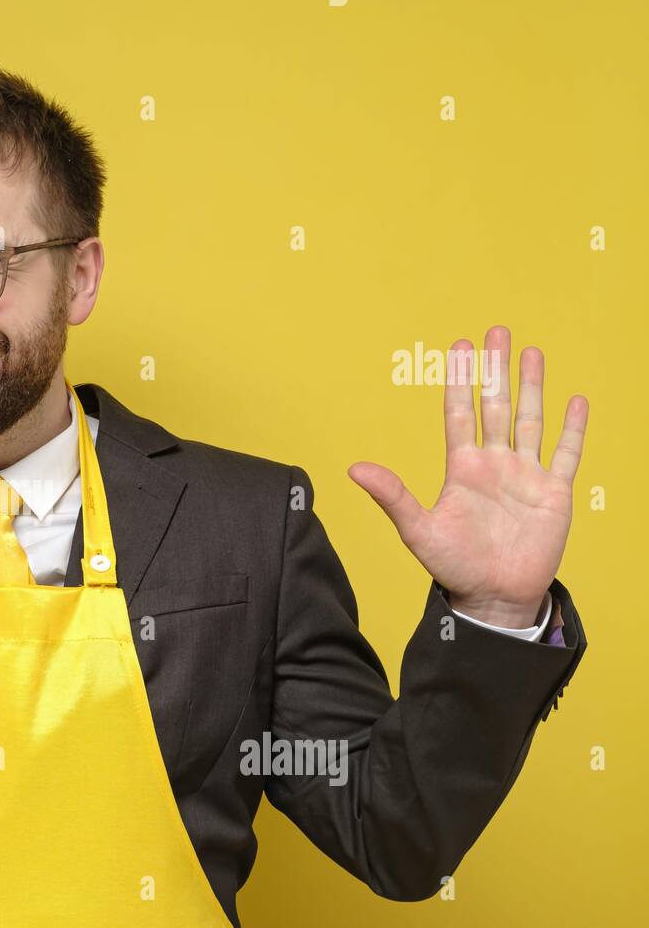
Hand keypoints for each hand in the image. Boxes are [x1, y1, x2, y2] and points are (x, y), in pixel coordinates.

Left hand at [347, 325, 587, 628]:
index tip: (459, 347)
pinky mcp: (553, 492)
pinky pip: (565, 453)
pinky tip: (575, 401)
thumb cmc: (453, 566)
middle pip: (495, 406)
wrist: (493, 597)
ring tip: (530, 352)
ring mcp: (525, 476)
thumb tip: (353, 470)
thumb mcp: (418, 530)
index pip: (458, 414)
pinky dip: (572, 429)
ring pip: (530, 420)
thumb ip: (392, 496)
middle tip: (496, 331)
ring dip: (531, 387)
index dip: (458, 381)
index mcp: (462, 468)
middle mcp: (494, 464)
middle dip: (495, 370)